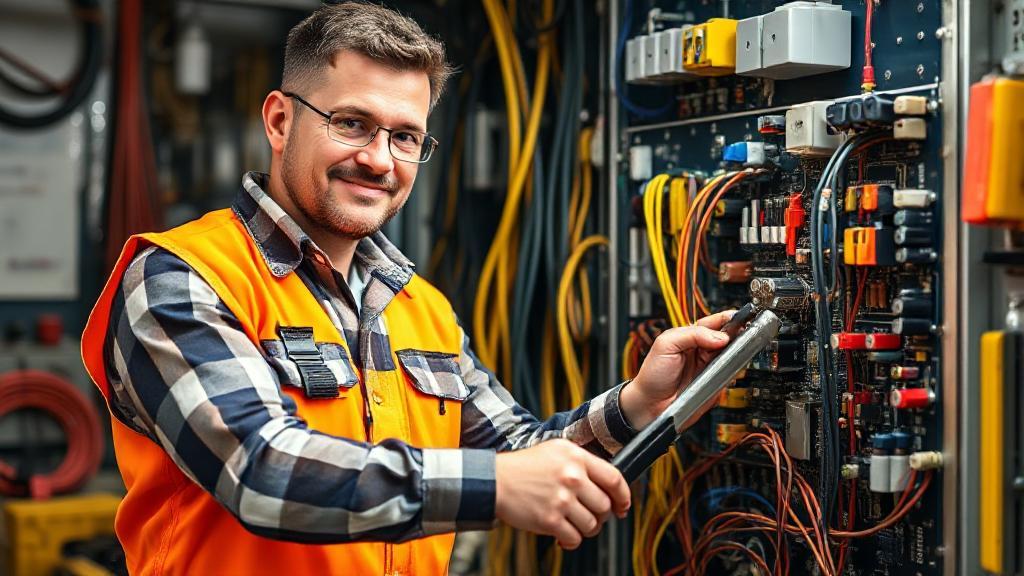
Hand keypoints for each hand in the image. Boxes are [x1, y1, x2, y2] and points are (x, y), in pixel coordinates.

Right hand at [494, 439, 629, 549]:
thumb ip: (583, 462)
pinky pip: (575, 538)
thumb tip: (608, 485)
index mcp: (576, 457)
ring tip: (574, 524)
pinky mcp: (550, 519)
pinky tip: (563, 535)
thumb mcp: (557, 450)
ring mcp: (561, 499)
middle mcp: (572, 477)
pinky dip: (572, 541)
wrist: (495, 480)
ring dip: (587, 529)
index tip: (622, 506)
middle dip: (601, 515)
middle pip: (605, 505)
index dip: (623, 496)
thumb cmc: (525, 466)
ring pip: (592, 525)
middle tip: (590, 515)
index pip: (614, 479)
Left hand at [619, 310, 734, 429]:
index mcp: (690, 336)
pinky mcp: (716, 383)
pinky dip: (734, 371)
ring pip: (733, 355)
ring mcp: (710, 367)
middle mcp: (703, 350)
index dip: (727, 319)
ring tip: (739, 349)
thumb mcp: (665, 345)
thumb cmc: (653, 375)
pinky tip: (733, 367)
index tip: (739, 318)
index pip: (714, 323)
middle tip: (744, 333)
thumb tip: (719, 337)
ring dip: (739, 352)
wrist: (651, 404)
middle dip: (738, 334)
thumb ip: (691, 335)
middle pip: (728, 337)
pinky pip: (731, 374)